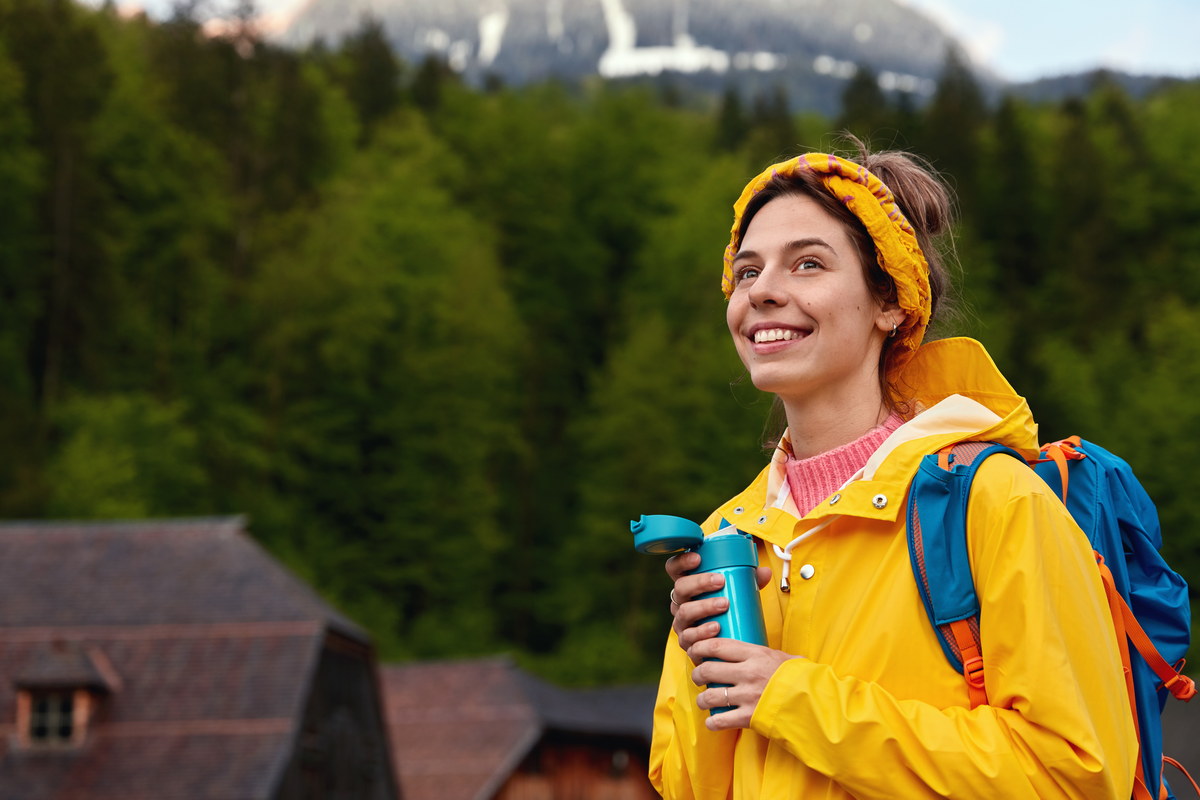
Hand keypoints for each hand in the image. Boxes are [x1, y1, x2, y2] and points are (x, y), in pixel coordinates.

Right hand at [665, 552, 770, 652]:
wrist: (725, 644)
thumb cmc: (727, 611)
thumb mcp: (736, 593)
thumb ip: (749, 581)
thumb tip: (765, 572)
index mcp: (688, 586)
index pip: (675, 568)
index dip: (682, 561)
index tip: (698, 558)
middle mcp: (680, 603)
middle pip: (680, 588)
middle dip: (699, 582)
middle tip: (720, 581)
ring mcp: (682, 623)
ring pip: (684, 612)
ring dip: (704, 606)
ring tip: (724, 604)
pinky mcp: (687, 642)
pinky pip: (689, 637)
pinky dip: (702, 632)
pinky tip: (715, 628)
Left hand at [687, 638, 801, 729]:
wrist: (817, 703)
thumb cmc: (803, 678)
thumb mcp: (786, 658)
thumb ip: (770, 654)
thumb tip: (766, 651)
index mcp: (756, 654)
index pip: (717, 646)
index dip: (700, 647)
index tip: (696, 650)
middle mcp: (748, 673)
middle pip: (707, 669)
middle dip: (697, 674)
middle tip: (698, 676)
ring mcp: (747, 696)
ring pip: (709, 696)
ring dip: (702, 699)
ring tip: (704, 700)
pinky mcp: (749, 717)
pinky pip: (720, 720)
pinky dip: (712, 722)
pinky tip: (712, 721)